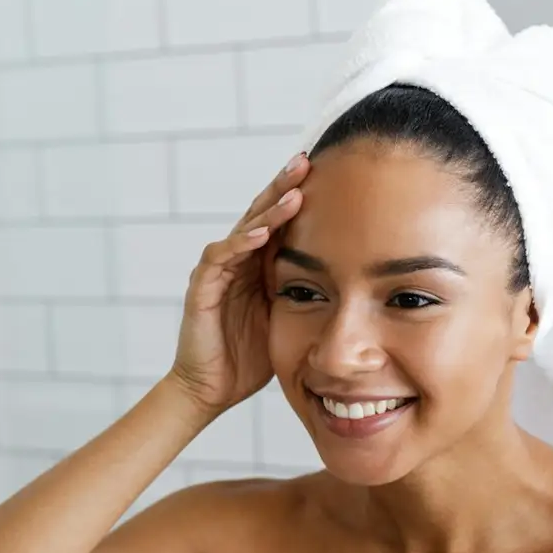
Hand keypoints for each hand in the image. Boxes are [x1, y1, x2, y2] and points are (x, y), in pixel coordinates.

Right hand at [167, 154, 307, 414]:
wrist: (210, 390)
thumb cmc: (248, 358)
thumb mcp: (287, 319)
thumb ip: (305, 293)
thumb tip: (351, 279)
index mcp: (256, 266)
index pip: (278, 221)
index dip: (296, 196)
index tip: (325, 173)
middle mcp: (235, 262)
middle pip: (260, 214)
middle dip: (283, 187)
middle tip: (307, 161)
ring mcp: (216, 273)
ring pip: (244, 230)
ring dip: (268, 211)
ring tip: (294, 192)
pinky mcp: (201, 290)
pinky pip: (220, 259)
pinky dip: (241, 244)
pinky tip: (261, 234)